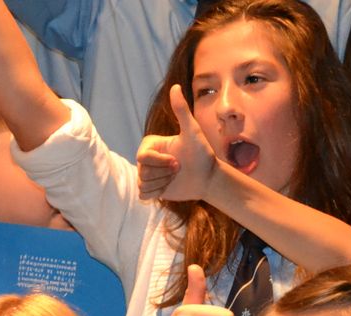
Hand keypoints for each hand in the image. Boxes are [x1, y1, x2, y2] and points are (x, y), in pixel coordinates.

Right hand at [137, 85, 218, 202]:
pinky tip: (169, 187)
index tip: (177, 162)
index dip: (160, 163)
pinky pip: (143, 194)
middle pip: (142, 172)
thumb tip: (175, 87)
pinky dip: (157, 193)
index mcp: (150, 144)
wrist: (207, 177)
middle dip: (163, 174)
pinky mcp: (150, 189)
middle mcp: (146, 158)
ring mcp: (147, 174)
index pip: (142, 158)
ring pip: (143, 184)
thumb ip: (181, 110)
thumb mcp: (192, 131)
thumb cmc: (202, 153)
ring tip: (175, 177)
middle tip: (178, 169)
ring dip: (162, 184)